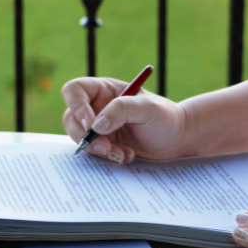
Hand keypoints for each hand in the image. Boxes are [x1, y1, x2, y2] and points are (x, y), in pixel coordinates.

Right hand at [61, 77, 186, 162]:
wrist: (176, 139)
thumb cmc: (165, 117)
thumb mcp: (147, 108)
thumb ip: (121, 110)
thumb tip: (95, 125)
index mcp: (104, 90)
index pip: (74, 90)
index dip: (76, 106)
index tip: (90, 124)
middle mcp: (96, 106)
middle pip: (71, 118)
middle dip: (86, 136)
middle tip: (106, 147)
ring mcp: (97, 126)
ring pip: (80, 138)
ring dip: (98, 149)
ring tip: (122, 153)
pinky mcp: (102, 143)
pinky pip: (92, 152)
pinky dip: (106, 157)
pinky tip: (126, 155)